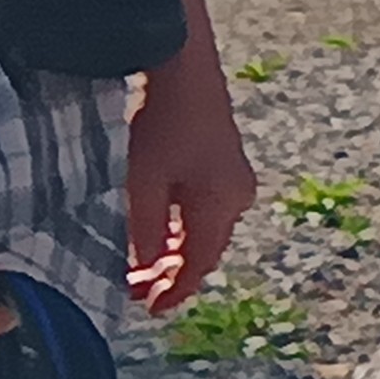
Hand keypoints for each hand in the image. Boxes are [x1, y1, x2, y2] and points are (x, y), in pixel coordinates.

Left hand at [128, 59, 260, 314]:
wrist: (182, 68)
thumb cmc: (162, 125)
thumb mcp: (143, 183)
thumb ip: (144, 232)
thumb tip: (142, 273)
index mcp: (221, 207)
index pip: (198, 266)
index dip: (174, 292)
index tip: (147, 310)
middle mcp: (237, 198)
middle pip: (207, 251)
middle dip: (176, 274)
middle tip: (141, 291)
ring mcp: (236, 180)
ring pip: (207, 231)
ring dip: (179, 251)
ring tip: (146, 264)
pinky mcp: (226, 164)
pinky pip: (208, 211)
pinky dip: (184, 228)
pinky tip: (162, 228)